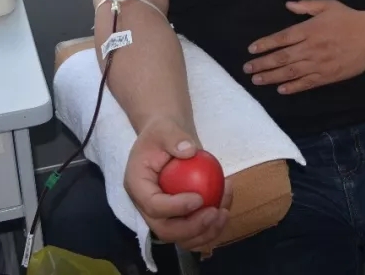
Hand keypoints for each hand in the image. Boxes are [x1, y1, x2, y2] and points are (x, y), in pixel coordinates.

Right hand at [123, 117, 232, 249]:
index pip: (153, 206)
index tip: (200, 198)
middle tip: (215, 212)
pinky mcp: (179, 215)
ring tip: (224, 211)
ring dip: (206, 231)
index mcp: (138, 186)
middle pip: (166, 230)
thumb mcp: (165, 127)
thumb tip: (188, 151)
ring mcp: (164, 214)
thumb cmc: (163, 131)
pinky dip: (213, 224)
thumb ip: (174, 137)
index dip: (176, 208)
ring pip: (182, 237)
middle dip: (192, 228)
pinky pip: (195, 229)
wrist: (167, 137)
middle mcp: (147, 206)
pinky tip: (226, 204)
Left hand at [243, 0, 364, 94]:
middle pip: (282, 57)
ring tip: (257, 80)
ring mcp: (320, 63)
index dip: (265, 44)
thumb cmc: (349, 18)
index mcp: (310, 29)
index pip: (281, 38)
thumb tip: (288, 5)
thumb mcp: (328, 5)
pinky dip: (293, 87)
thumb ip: (307, 6)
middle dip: (263, 64)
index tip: (251, 50)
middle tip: (247, 68)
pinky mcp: (329, 76)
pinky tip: (281, 89)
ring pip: (291, 72)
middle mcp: (312, 48)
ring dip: (272, 77)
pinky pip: (307, 83)